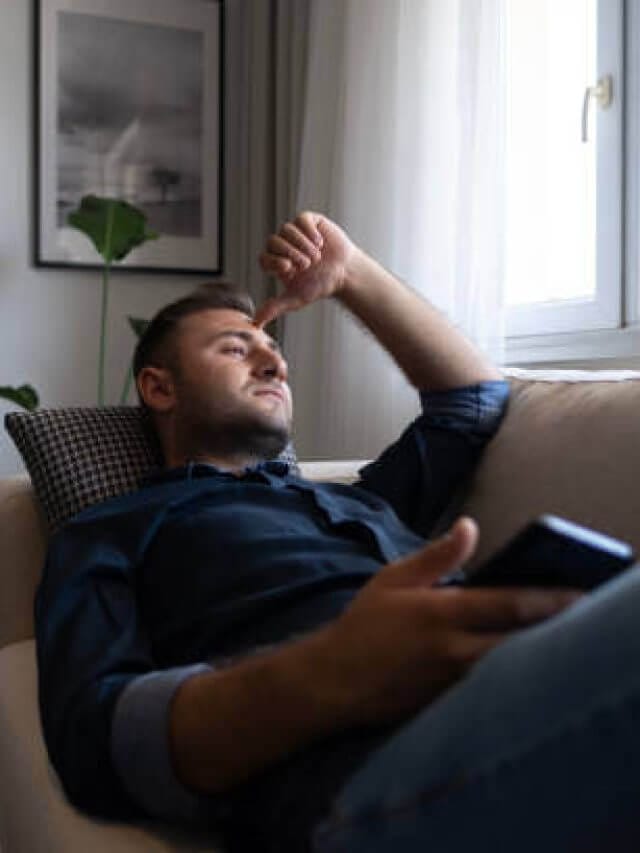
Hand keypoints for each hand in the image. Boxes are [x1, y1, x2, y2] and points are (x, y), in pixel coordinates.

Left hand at [255, 211, 356, 326]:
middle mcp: (283, 245)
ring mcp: (296, 232)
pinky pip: (302, 219)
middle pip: (274, 241)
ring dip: (302, 244)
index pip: (264, 257)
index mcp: (276, 262)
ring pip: (288, 229)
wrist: (344, 273)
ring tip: (316, 257)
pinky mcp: (309, 221)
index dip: (274, 261)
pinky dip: (309, 231)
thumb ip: (275, 307)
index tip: (289, 270)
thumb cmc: (319, 285)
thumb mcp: (296, 298)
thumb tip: (256, 323)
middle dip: (290, 253)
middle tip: (306, 265)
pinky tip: (319, 243)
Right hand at [315, 518, 580, 726]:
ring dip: (535, 653)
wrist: (335, 682)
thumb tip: (469, 526)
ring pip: (511, 668)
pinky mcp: (451, 704)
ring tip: (557, 636)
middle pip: (520, 641)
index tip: (578, 593)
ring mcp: (455, 682)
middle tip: (578, 616)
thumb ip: (437, 555)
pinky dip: (512, 676)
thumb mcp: (394, 579)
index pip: (507, 604)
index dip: (548, 600)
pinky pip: (492, 690)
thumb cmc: (365, 625)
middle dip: (552, 630)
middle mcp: (453, 650)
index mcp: (441, 613)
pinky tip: (524, 664)